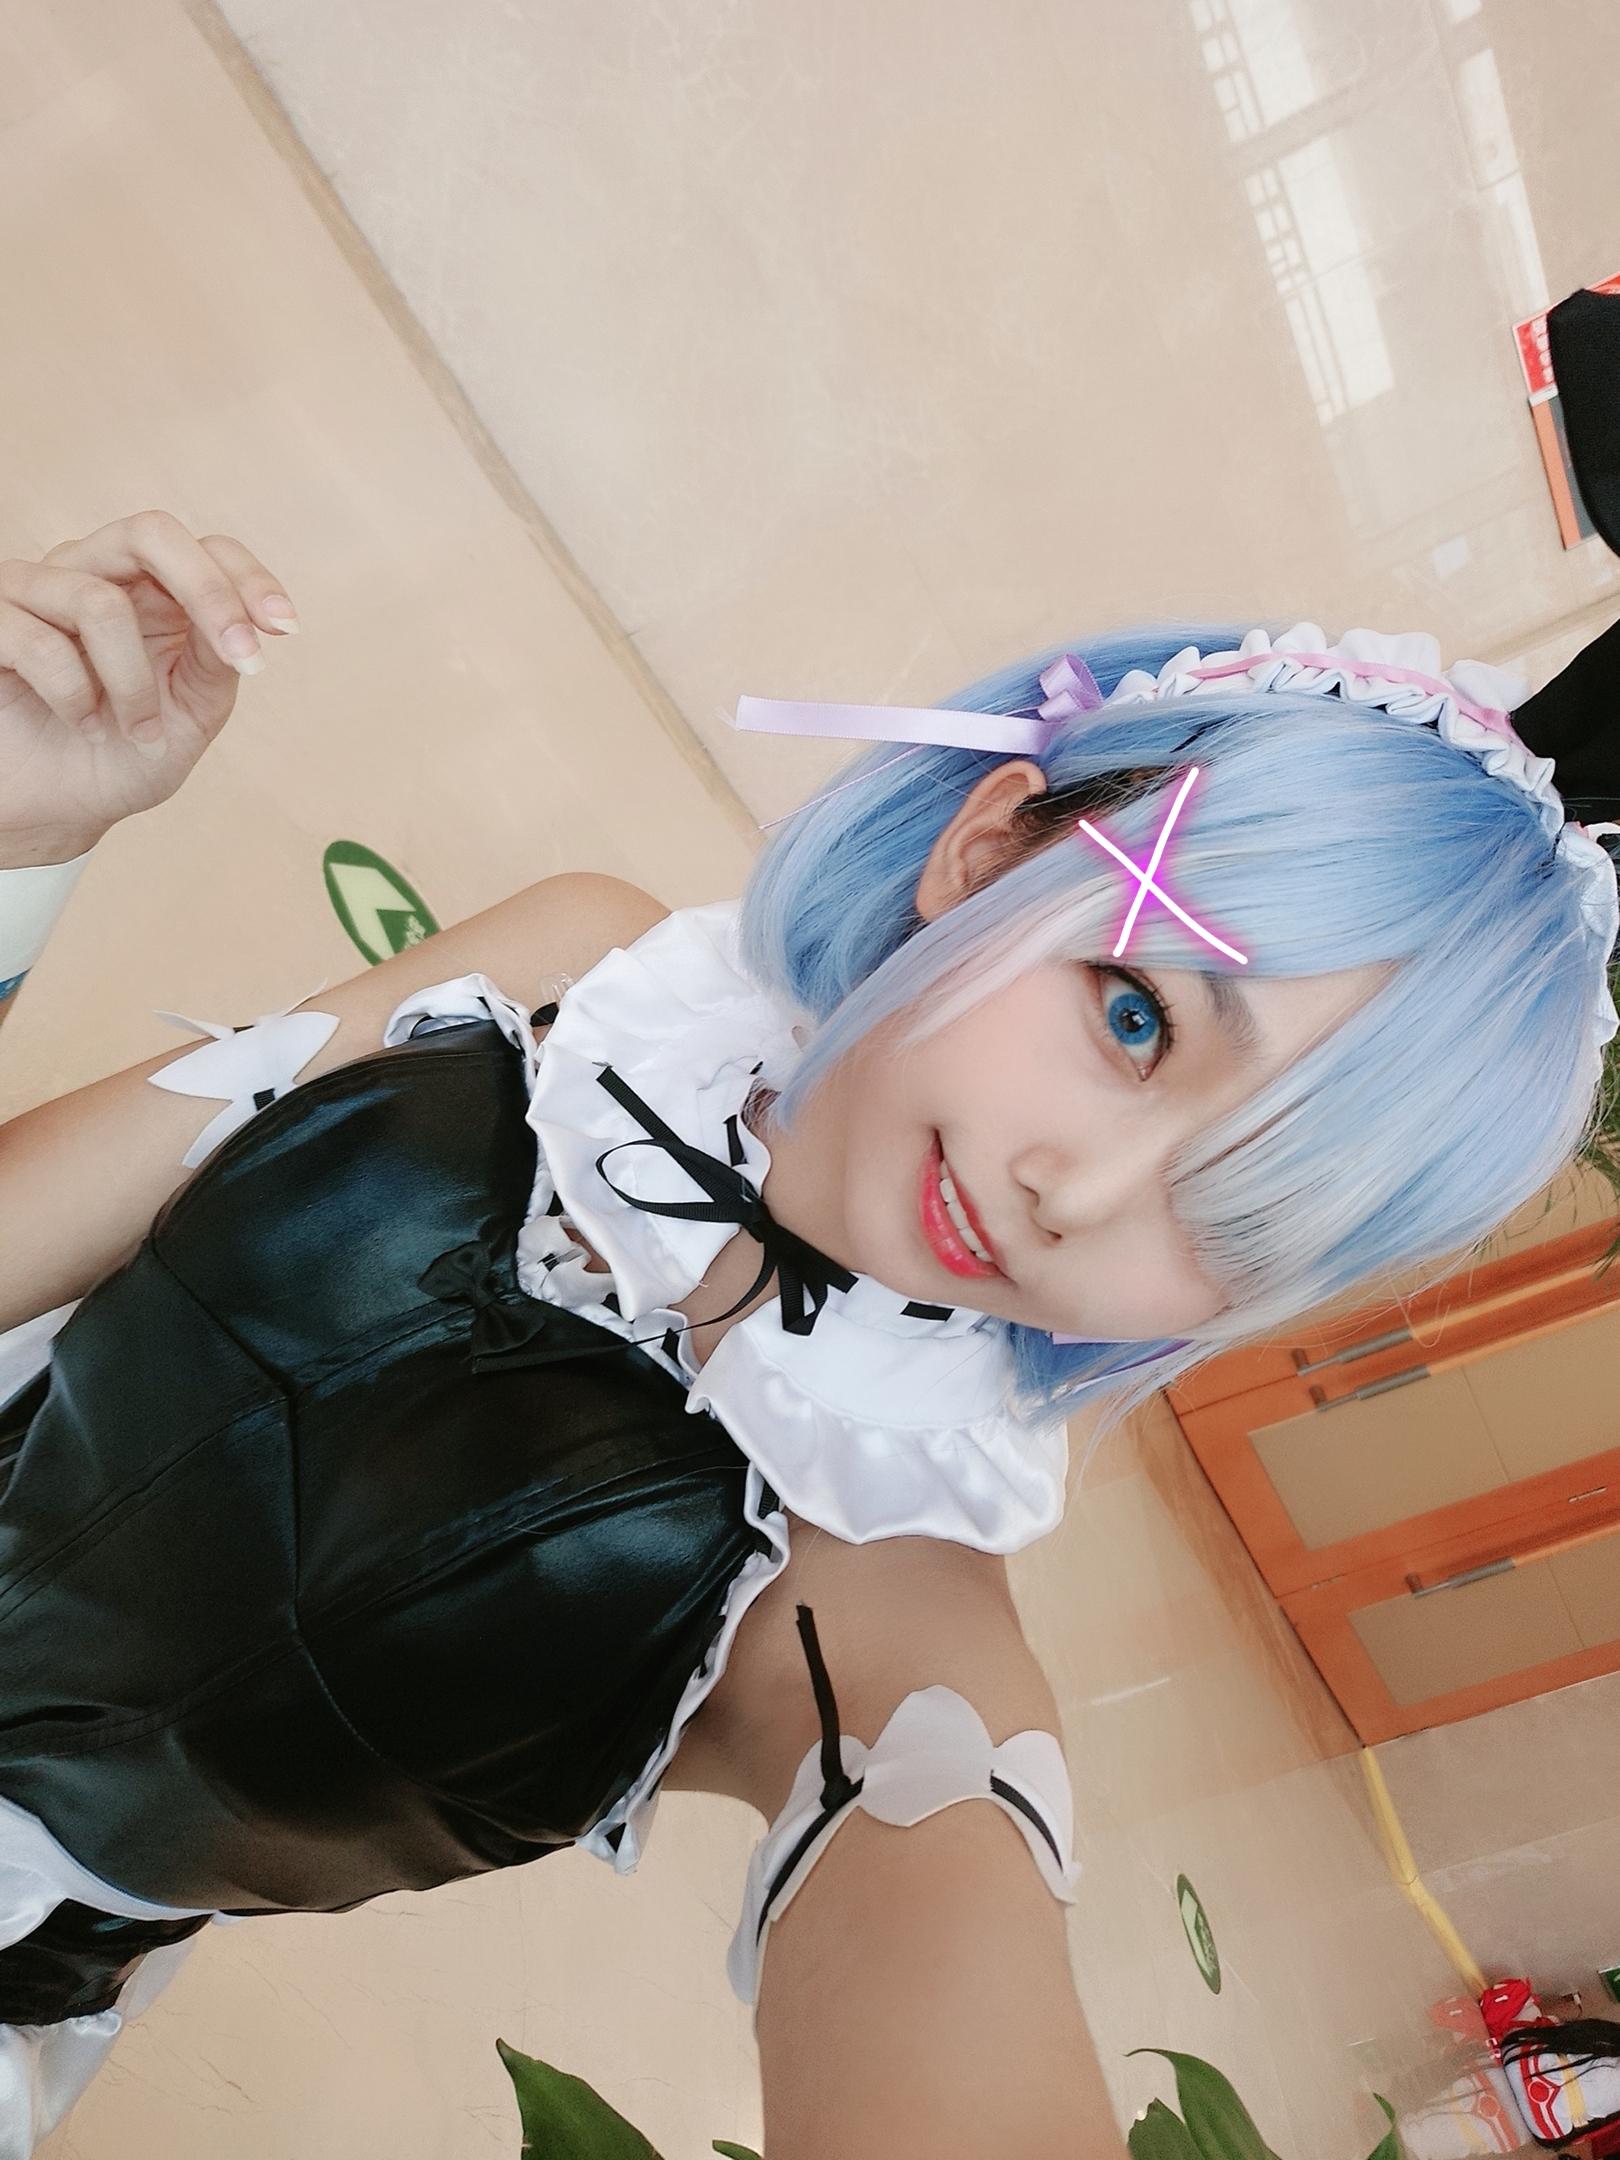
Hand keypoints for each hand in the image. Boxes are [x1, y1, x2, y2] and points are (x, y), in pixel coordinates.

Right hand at [0, 509, 299, 865]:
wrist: (52, 811)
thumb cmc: (120, 758)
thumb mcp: (190, 715)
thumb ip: (216, 662)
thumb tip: (246, 619)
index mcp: (150, 592)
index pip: (204, 548)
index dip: (247, 578)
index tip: (284, 629)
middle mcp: (92, 573)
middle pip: (151, 532)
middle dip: (208, 593)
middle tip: (241, 658)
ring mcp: (34, 590)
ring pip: (101, 603)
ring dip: (134, 687)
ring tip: (137, 733)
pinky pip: (41, 643)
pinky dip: (77, 699)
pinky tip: (84, 728)